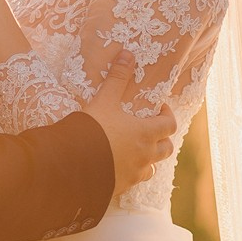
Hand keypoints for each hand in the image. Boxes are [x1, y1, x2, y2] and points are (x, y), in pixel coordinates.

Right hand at [80, 51, 176, 195]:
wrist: (71, 164)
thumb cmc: (92, 129)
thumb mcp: (104, 100)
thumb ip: (117, 78)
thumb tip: (127, 54)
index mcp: (145, 133)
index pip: (169, 125)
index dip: (167, 115)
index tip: (158, 109)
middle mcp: (145, 156)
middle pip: (166, 149)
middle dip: (162, 139)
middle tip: (150, 129)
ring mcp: (134, 174)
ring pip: (152, 168)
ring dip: (149, 158)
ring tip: (136, 150)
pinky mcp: (120, 187)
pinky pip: (134, 181)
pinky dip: (131, 172)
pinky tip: (119, 167)